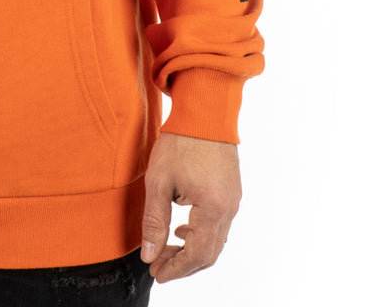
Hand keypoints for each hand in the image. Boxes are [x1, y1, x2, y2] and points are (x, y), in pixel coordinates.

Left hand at [140, 132, 240, 282]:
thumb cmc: (180, 141)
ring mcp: (233, 200)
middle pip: (209, 253)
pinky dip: (200, 234)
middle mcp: (229, 209)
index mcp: (213, 209)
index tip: (156, 273)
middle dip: (183, 264)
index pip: (197, 255)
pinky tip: (182, 226)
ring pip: (215, 240)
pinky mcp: (231, 191)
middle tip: (158, 266)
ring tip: (166, 248)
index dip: (176, 268)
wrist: (204, 110)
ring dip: (191, 250)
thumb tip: (149, 255)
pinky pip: (219, 224)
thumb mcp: (160, 181)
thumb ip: (155, 221)